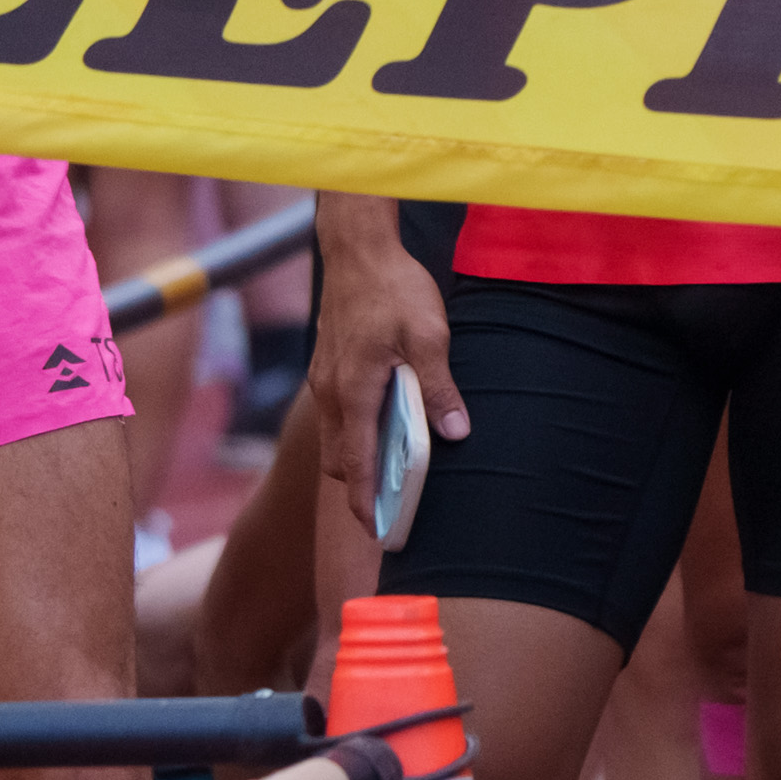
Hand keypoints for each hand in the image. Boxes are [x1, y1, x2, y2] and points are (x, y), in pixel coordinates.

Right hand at [304, 205, 455, 540]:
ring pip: (335, 437)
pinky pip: (336, 415)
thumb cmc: (395, 290)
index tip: (376, 528)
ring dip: (357, 457)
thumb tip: (456, 434)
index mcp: (352, 392)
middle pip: (337, 459)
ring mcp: (324, 379)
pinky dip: (353, 431)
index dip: (364, 500)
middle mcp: (330, 392)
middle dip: (359, 485)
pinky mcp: (327, 367)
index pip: (353, 463)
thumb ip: (439, 388)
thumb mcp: (430, 336)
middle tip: (393, 503)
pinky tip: (386, 423)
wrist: (358, 251)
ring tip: (394, 469)